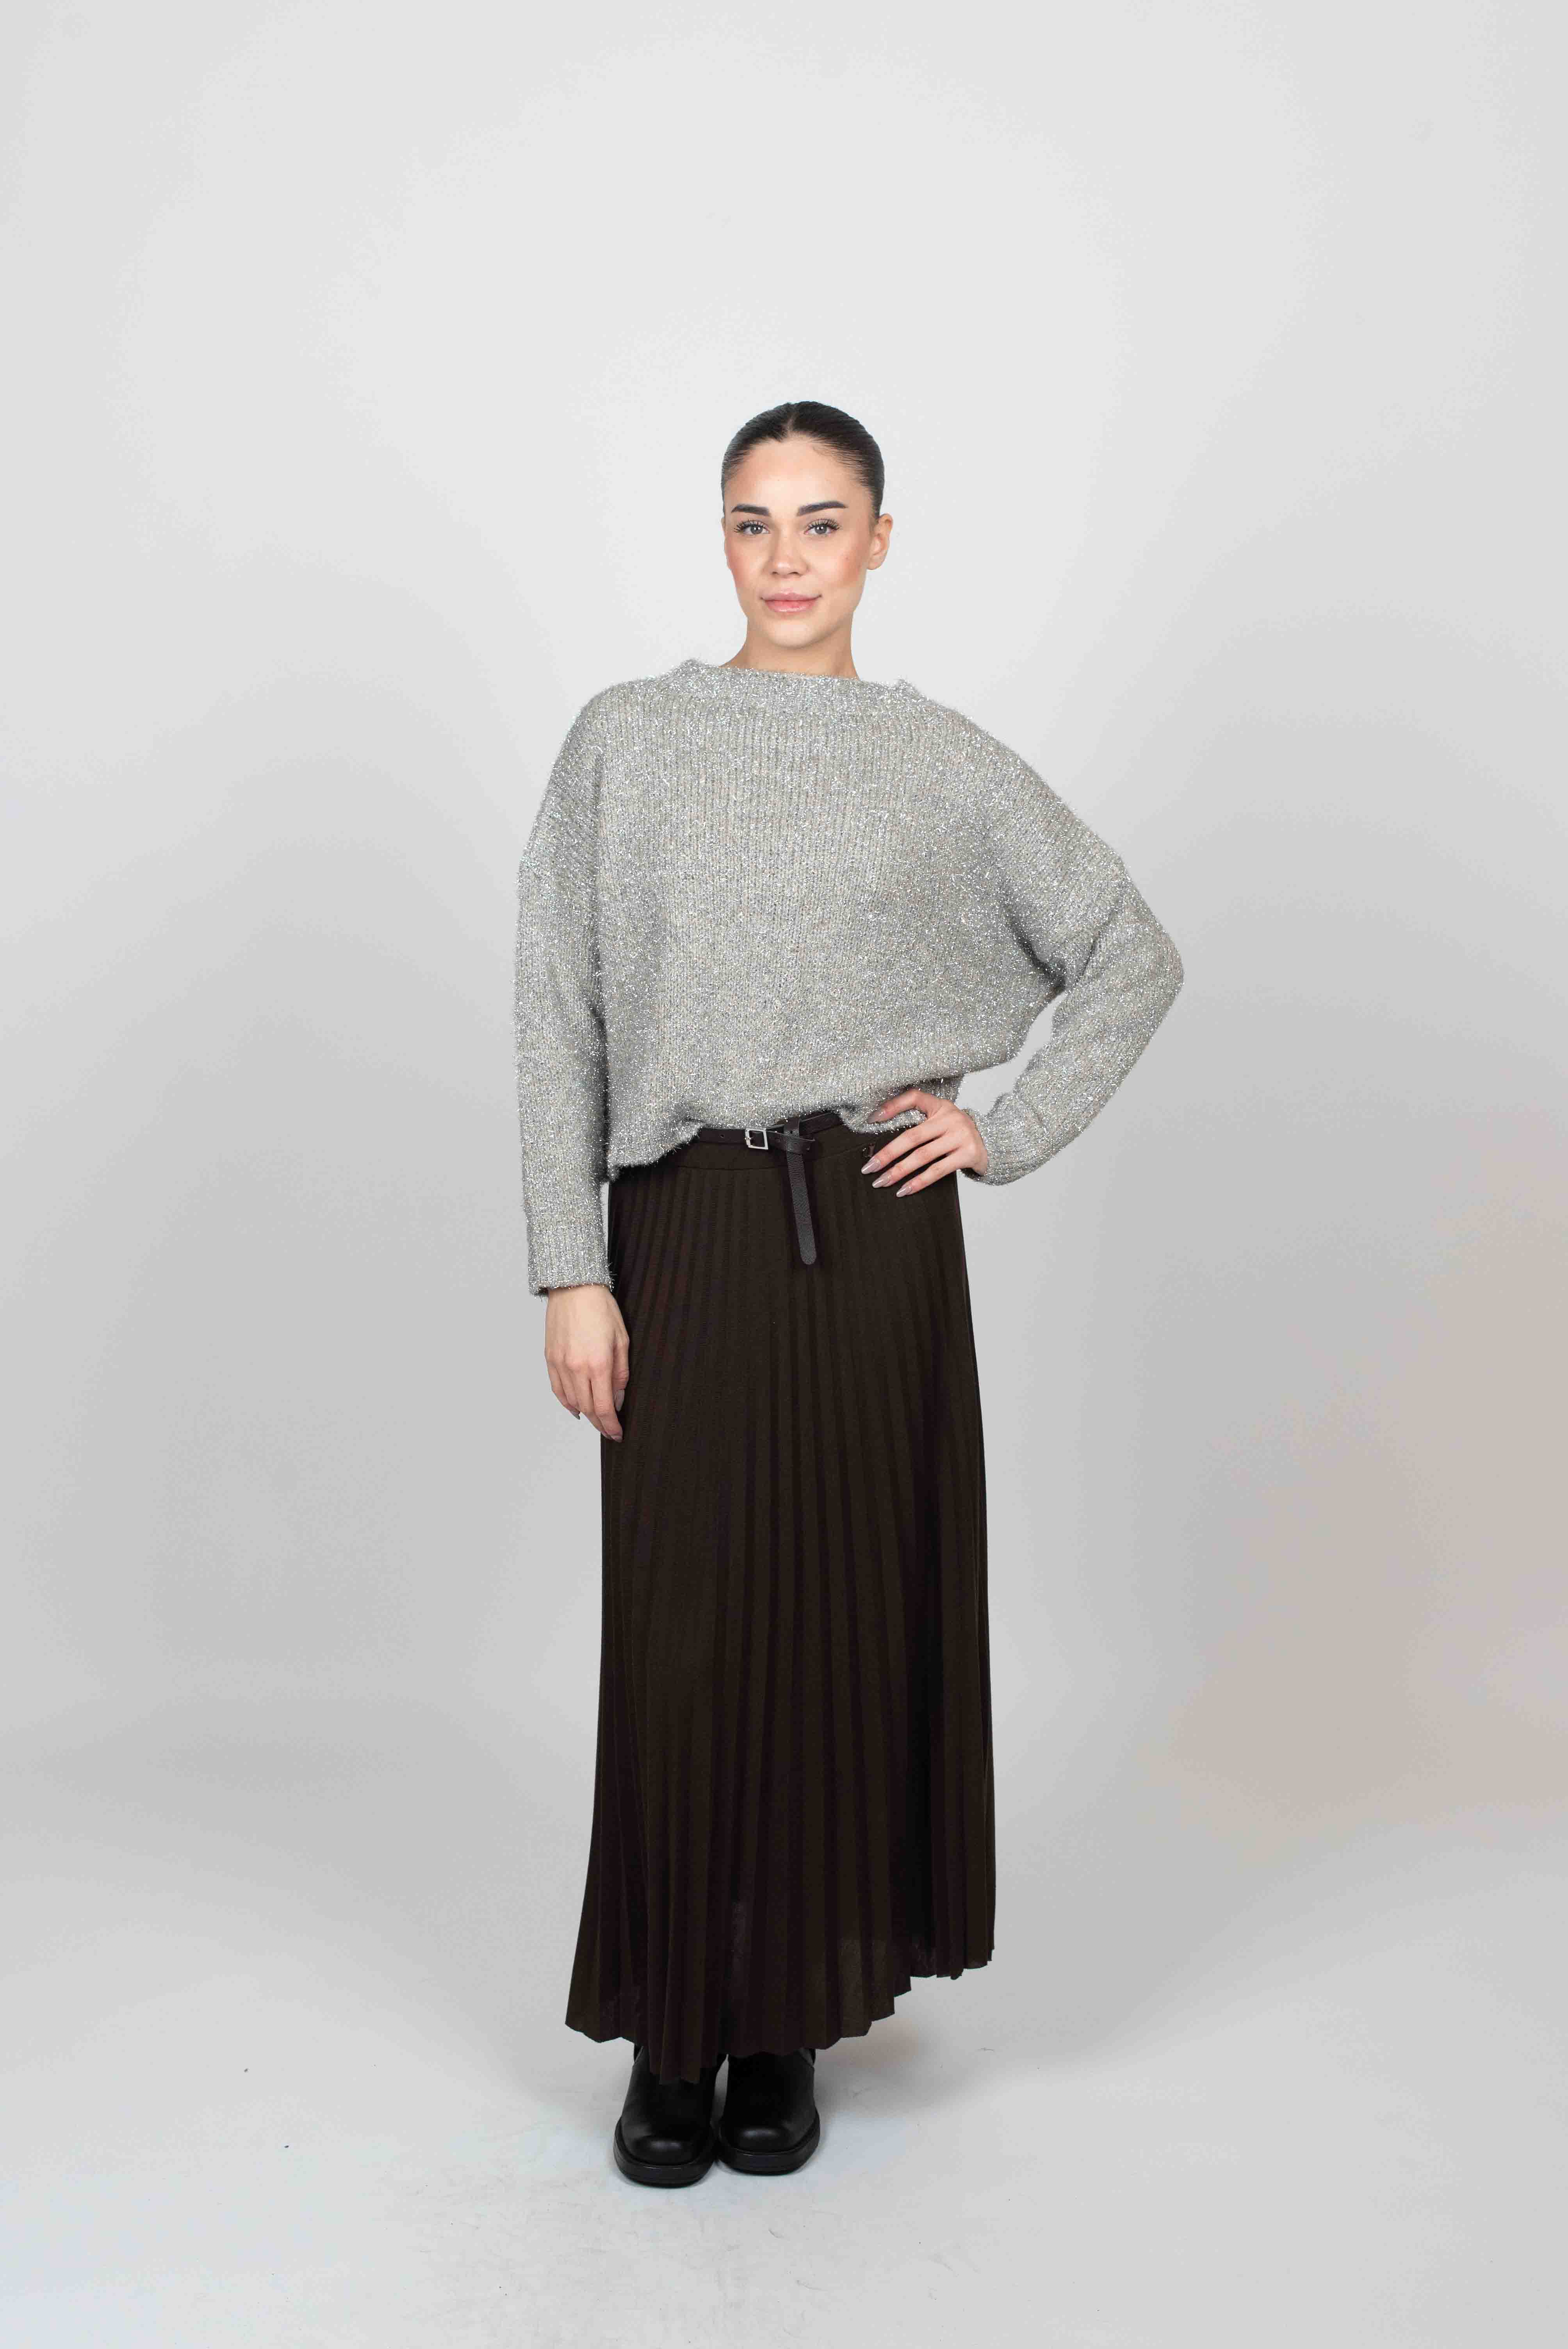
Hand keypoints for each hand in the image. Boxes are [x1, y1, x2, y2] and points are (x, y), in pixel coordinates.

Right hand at [543, 1283, 629, 1439]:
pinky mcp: (549, 1359)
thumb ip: (621, 1374)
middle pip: (587, 1408)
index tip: (617, 1433)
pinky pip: (557, 1390)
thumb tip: (618, 1399)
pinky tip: (575, 1408)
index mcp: (598, 1363)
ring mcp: (560, 1364)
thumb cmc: (601, 1309)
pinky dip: (566, 1403)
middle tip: (609, 1430)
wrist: (574, 1287)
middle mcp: (576, 1367)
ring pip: (571, 1401)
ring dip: (585, 1415)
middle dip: (600, 1424)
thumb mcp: (622, 1340)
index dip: (611, 1425)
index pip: (604, 1407)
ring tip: (596, 1420)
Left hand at [862, 1088, 988, 1191]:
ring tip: (882, 1182)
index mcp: (940, 1106)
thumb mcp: (941, 1120)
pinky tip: (905, 1190)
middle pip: (912, 1136)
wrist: (992, 1143)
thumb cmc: (957, 1133)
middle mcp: (951, 1118)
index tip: (872, 1120)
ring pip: (922, 1156)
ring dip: (899, 1171)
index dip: (891, 1106)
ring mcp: (960, 1136)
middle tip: (869, 1168)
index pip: (914, 1098)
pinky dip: (919, 1182)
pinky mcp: (968, 1154)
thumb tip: (882, 1135)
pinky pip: (937, 1171)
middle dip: (887, 1154)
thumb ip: (919, 1123)